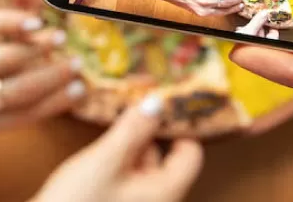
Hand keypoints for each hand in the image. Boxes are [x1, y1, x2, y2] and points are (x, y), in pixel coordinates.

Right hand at [33, 94, 202, 201]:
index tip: (163, 101)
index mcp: (166, 193)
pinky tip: (101, 148)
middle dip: (148, 131)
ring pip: (141, 167)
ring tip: (115, 120)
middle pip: (165, 158)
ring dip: (130, 144)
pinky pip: (125, 178)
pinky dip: (117, 160)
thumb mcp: (106, 159)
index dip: (180, 125)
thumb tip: (157, 101)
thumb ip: (134, 128)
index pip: (191, 154)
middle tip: (133, 101)